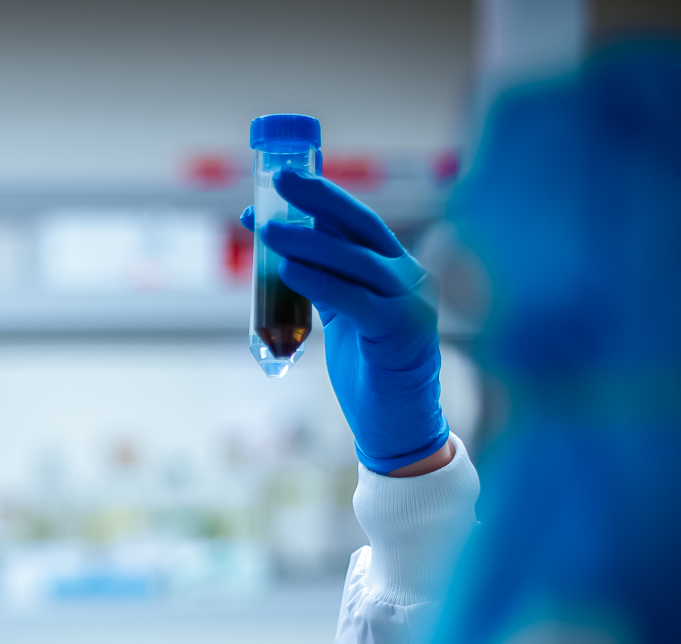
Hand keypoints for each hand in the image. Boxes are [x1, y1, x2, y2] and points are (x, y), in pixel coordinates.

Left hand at [241, 167, 449, 473]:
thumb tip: (278, 251)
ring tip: (269, 230)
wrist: (398, 427)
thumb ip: (322, 282)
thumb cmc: (370, 372)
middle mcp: (411, 277)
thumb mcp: (344, 316)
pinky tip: (288, 270)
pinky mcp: (403, 332)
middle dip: (318, 198)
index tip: (276, 185)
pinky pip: (355, 299)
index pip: (355, 223)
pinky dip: (320, 281)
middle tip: (279, 179)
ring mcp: (411, 303)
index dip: (317, 200)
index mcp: (396, 269)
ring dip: (309, 240)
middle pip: (360, 225)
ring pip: (355, 259)